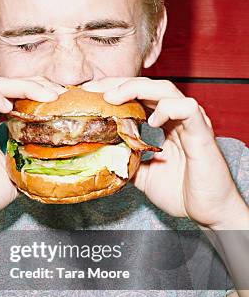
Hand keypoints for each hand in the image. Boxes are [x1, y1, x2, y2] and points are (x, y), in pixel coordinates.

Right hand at [0, 77, 64, 220]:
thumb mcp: (14, 175)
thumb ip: (27, 160)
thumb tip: (54, 158)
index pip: (16, 97)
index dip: (38, 93)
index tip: (62, 100)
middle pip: (9, 86)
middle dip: (36, 85)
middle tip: (59, 93)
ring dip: (21, 86)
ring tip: (43, 96)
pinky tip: (8, 107)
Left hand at [83, 77, 245, 227]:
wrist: (208, 212)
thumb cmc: (182, 192)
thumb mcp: (143, 176)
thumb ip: (126, 162)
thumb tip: (102, 156)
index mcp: (164, 124)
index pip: (137, 96)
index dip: (113, 91)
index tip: (88, 95)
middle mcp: (177, 118)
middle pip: (147, 86)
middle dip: (118, 84)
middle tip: (93, 90)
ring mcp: (191, 123)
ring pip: (166, 89)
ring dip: (136, 88)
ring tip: (113, 97)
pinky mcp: (202, 133)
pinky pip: (188, 109)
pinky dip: (168, 108)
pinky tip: (153, 120)